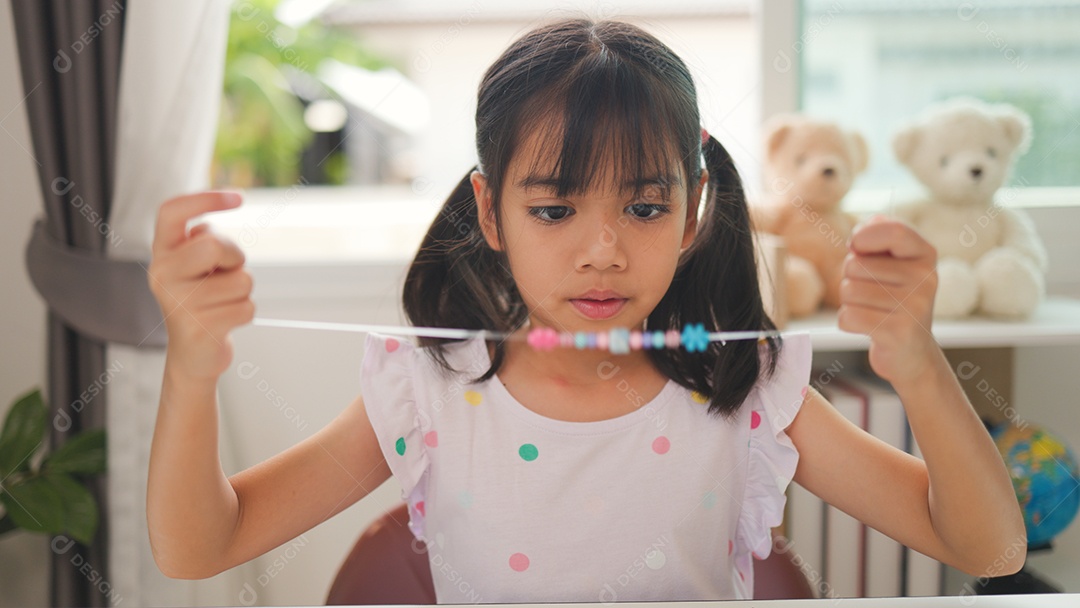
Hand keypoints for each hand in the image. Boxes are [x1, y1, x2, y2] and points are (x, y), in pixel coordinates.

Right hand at [147, 191, 252, 380]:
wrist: (193, 354)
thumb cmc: (201, 301)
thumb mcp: (197, 265)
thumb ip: (204, 242)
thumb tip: (209, 232)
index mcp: (162, 253)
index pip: (171, 212)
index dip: (204, 199)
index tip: (238, 198)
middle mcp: (162, 274)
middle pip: (214, 245)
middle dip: (234, 256)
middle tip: (226, 271)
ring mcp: (178, 303)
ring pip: (241, 280)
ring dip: (242, 291)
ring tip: (221, 302)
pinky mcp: (199, 329)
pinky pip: (247, 307)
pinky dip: (245, 313)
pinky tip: (224, 321)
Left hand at [837, 215, 939, 384]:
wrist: (911, 353)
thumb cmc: (894, 301)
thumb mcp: (893, 265)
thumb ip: (877, 238)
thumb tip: (861, 229)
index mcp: (925, 255)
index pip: (894, 231)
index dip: (864, 236)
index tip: (855, 246)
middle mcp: (925, 278)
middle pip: (856, 265)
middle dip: (850, 278)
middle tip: (870, 292)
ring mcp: (913, 305)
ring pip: (848, 290)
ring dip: (849, 302)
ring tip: (871, 310)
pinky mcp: (897, 331)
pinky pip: (847, 316)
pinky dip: (848, 322)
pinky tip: (867, 327)